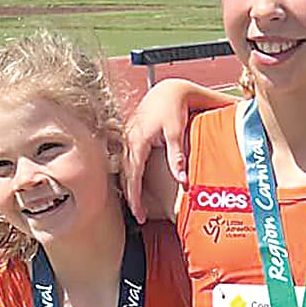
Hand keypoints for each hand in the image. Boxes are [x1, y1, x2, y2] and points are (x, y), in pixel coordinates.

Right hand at [122, 79, 205, 210]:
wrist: (169, 90)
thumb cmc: (173, 108)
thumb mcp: (176, 133)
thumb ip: (177, 157)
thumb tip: (182, 181)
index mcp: (137, 140)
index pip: (133, 176)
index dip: (135, 197)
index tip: (139, 214)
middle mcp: (128, 140)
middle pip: (125, 175)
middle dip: (131, 197)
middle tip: (140, 216)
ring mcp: (127, 137)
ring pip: (123, 168)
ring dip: (129, 187)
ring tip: (137, 205)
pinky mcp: (131, 136)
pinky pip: (126, 160)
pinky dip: (129, 175)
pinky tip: (134, 185)